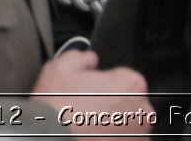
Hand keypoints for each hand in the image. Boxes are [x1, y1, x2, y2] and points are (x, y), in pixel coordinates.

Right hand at [32, 48, 152, 137]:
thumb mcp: (62, 66)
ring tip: (87, 125)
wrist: (48, 138)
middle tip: (86, 108)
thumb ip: (82, 56)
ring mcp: (138, 135)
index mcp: (131, 84)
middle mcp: (142, 111)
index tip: (89, 90)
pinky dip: (110, 138)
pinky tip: (91, 135)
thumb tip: (90, 59)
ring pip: (126, 123)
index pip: (122, 77)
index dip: (103, 83)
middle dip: (110, 103)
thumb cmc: (58, 108)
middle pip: (127, 101)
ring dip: (112, 123)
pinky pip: (122, 139)